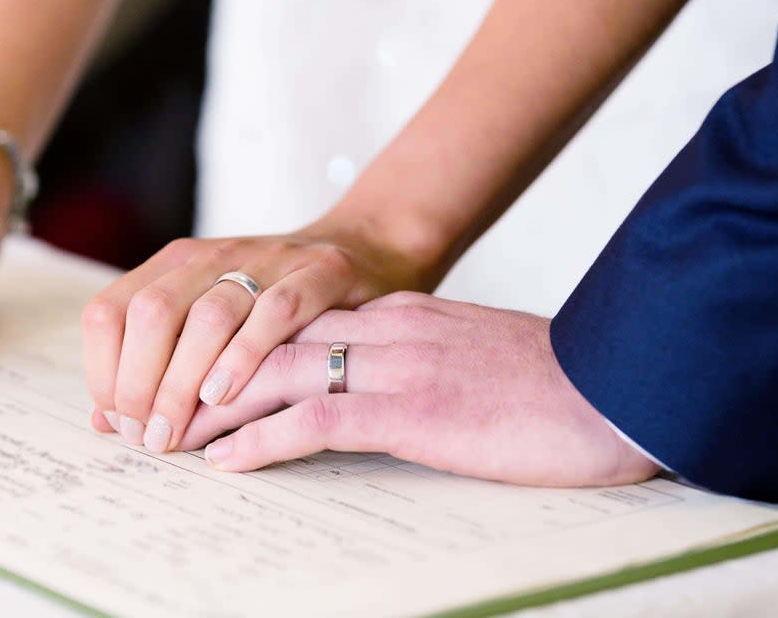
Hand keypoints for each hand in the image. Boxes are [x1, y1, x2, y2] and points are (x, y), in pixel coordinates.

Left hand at [82, 222, 429, 453]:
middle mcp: (213, 257)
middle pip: (151, 314)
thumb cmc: (275, 300)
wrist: (363, 248)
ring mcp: (267, 260)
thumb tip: (101, 421)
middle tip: (150, 437)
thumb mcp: (208, 321)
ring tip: (177, 429)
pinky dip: (245, 354)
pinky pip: (276, 311)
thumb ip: (156, 363)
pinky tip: (225, 394)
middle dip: (140, 384)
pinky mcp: (320, 271)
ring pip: (208, 316)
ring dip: (184, 380)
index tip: (118, 423)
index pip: (110, 312)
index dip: (103, 372)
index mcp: (176, 265)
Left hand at [177, 292, 658, 487]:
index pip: (297, 324)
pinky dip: (261, 440)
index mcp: (402, 314)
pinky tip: (225, 462)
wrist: (617, 387)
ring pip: (276, 374)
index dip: (240, 350)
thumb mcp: (473, 354)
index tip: (199, 376)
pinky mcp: (412, 409)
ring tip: (169, 439)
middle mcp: (387, 328)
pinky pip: (315, 419)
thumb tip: (382, 386)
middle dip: (207, 373)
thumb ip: (422, 356)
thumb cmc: (554, 381)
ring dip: (214, 408)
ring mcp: (396, 365)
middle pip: (269, 341)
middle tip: (160, 407)